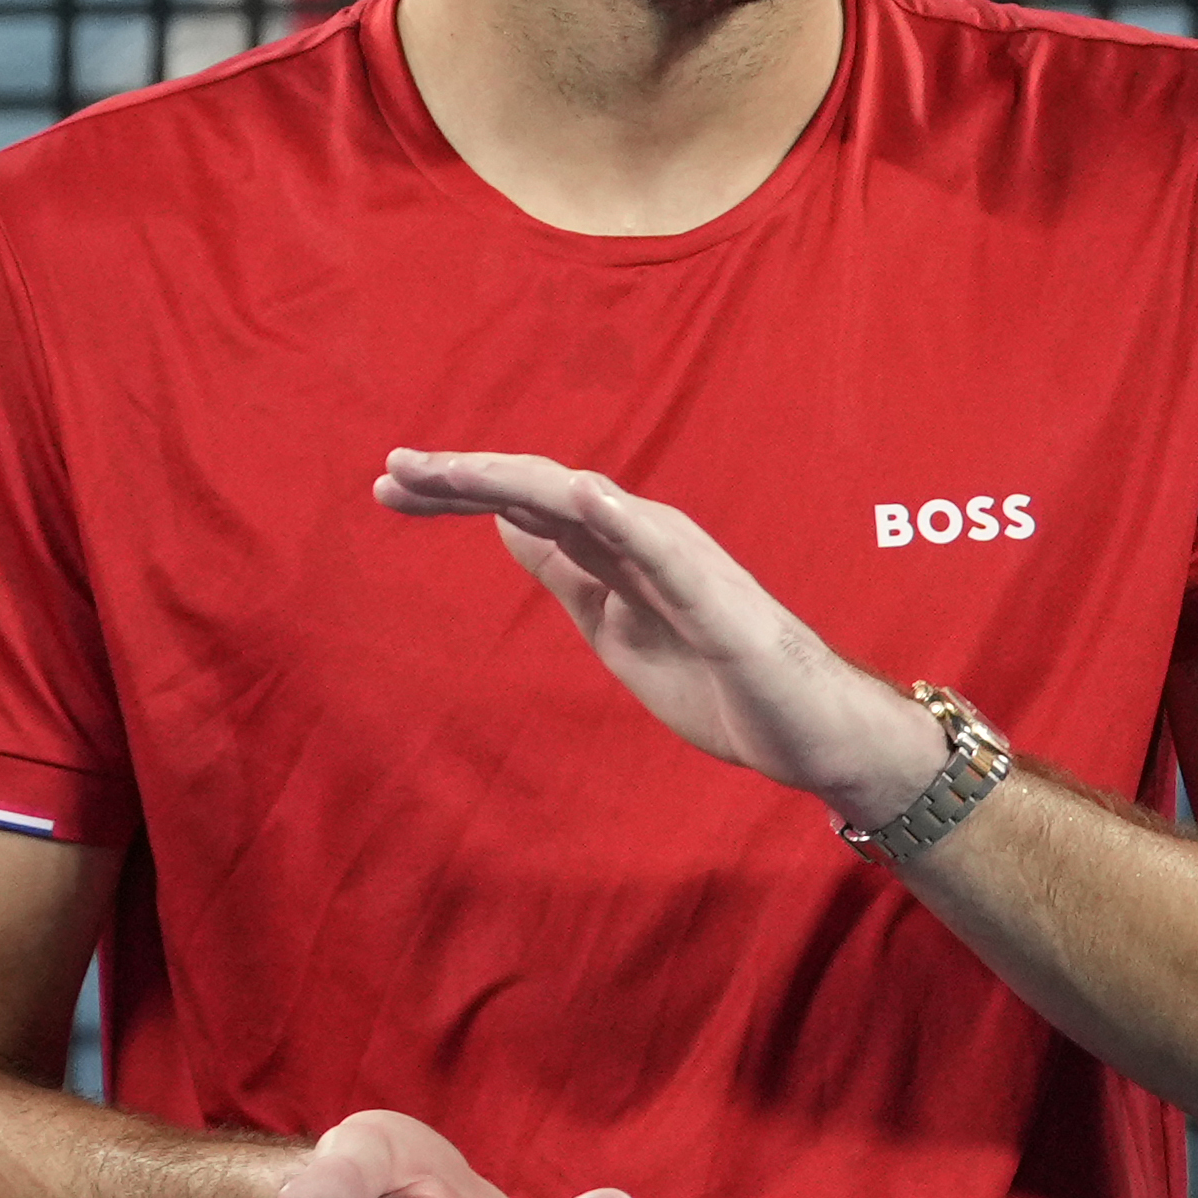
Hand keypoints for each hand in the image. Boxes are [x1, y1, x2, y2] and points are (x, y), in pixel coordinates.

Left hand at [374, 450, 948, 821]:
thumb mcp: (614, 625)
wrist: (809, 729)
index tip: (388, 487)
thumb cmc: (719, 677)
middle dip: (468, 478)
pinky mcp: (717, 605)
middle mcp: (647, 538)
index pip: (528, 506)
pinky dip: (626, 520)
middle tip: (393, 469)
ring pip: (593, 509)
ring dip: (524, 483)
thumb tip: (506, 525)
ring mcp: (684, 565)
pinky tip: (587, 495)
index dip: (459, 492)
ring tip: (458, 471)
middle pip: (546, 495)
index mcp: (620, 547)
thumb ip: (568, 574)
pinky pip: (667, 556)